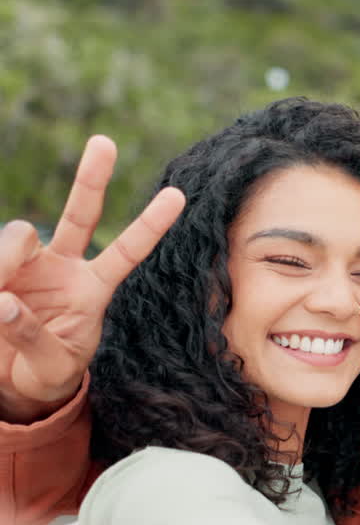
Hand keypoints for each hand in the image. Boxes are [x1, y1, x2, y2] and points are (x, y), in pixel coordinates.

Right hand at [0, 136, 183, 422]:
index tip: (178, 195)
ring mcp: (29, 263)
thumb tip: (4, 303)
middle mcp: (64, 267)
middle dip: (93, 177)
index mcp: (93, 290)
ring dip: (5, 262)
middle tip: (106, 143)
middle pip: (81, 213)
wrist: (12, 381)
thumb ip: (32, 339)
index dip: (150, 225)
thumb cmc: (45, 373)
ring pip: (19, 236)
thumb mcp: (50, 368)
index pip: (127, 252)